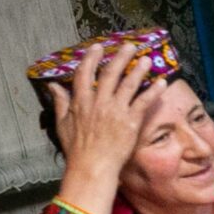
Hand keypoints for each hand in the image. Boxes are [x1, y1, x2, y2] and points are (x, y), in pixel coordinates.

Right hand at [48, 40, 153, 213]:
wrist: (92, 167)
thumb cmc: (77, 149)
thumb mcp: (62, 124)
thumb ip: (60, 102)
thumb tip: (52, 85)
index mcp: (80, 102)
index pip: (84, 74)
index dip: (91, 58)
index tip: (98, 47)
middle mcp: (98, 102)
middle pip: (110, 74)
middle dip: (120, 57)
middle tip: (129, 46)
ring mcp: (115, 111)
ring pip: (129, 84)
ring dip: (139, 70)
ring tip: (147, 59)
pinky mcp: (131, 121)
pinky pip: (143, 102)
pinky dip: (153, 91)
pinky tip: (162, 82)